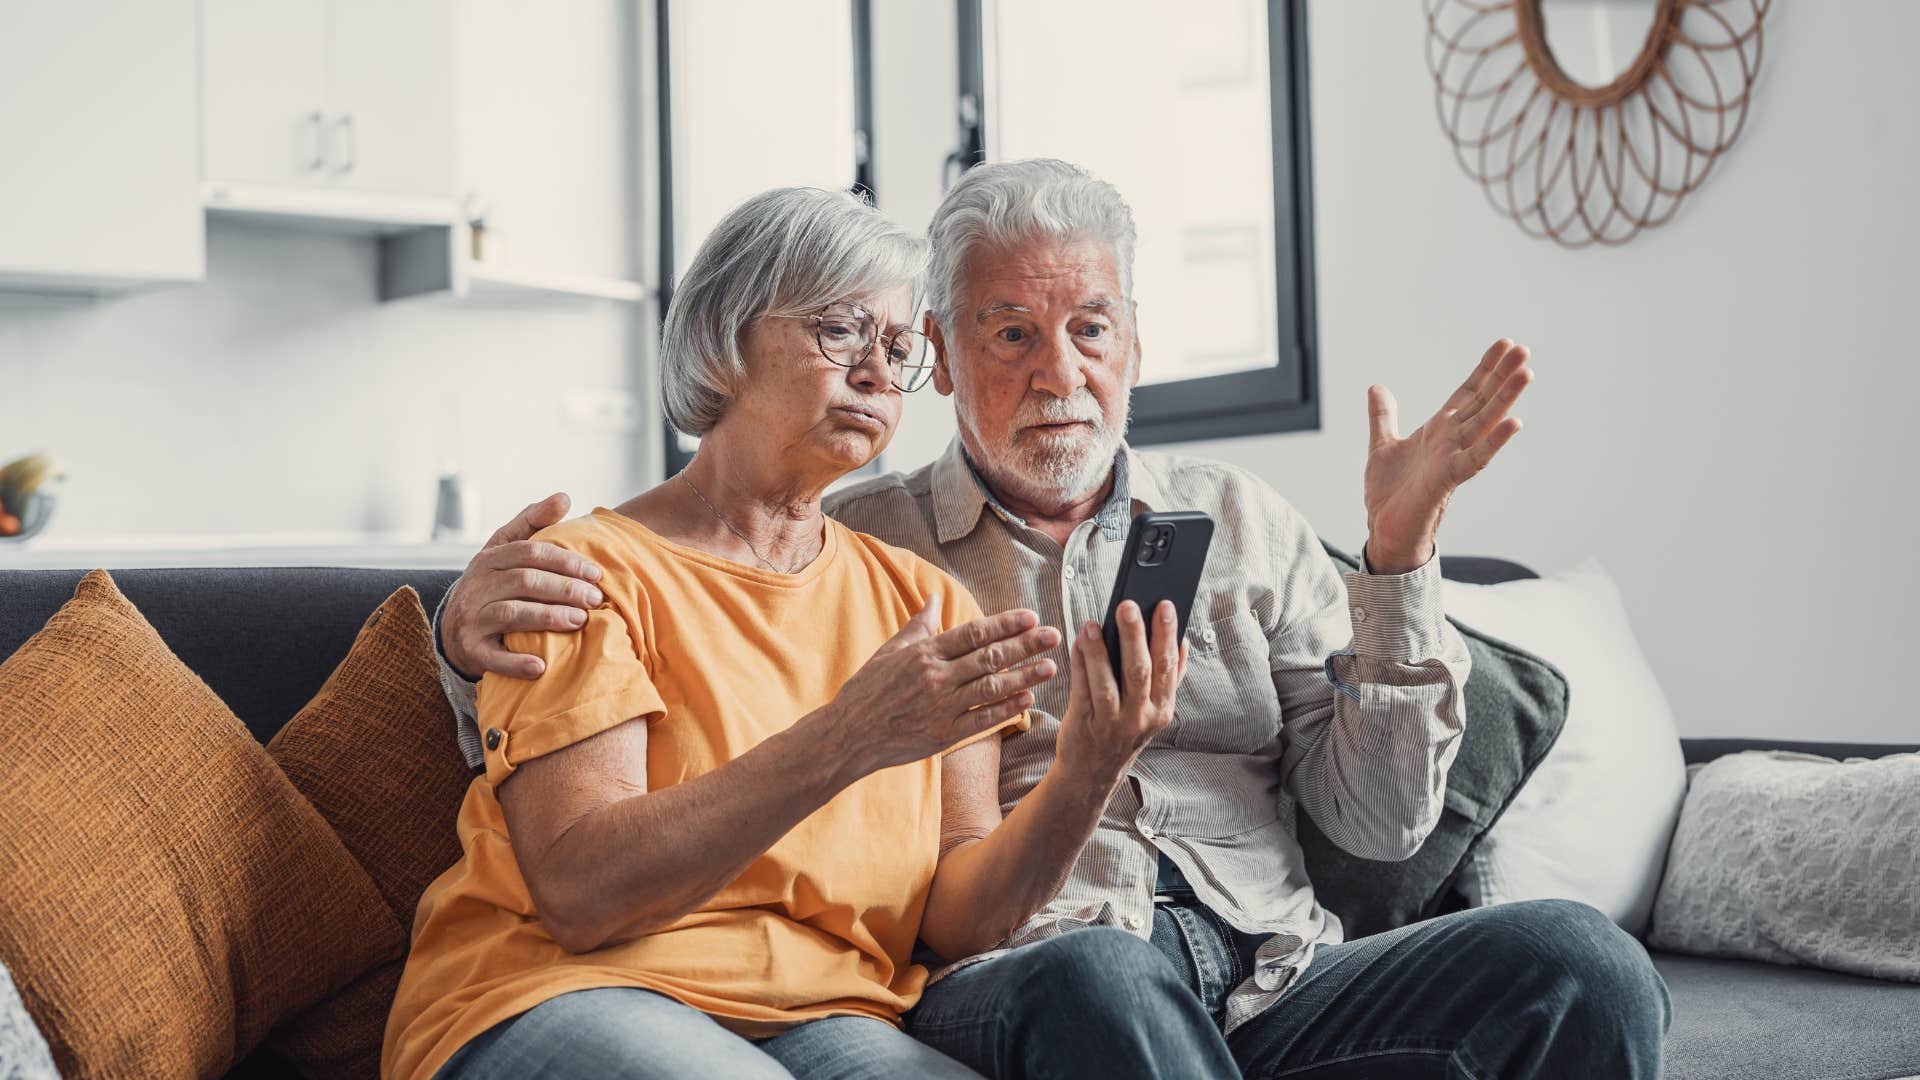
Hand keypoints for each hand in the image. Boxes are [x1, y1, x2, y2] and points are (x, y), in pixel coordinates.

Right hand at [442, 493, 605, 679]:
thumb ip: (533, 522)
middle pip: (524, 581)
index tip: (595, 573)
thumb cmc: (493, 584)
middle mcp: (477, 586)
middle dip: (563, 589)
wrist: (456, 629)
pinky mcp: (471, 650)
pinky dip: (516, 663)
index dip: (565, 561)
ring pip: (512, 614)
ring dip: (549, 618)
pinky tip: (541, 666)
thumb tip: (565, 497)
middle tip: (595, 598)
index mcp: (489, 558)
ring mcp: (471, 619)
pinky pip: (493, 657)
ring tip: (581, 621)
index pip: (530, 552)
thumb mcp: (505, 549)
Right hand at [815, 595, 1061, 775]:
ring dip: (1024, 676)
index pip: (973, 633)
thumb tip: (935, 598)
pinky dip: (1006, 709)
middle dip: (1025, 645)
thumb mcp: (891, 650)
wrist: (848, 734)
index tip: (1031, 617)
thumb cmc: (869, 690)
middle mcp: (935, 676)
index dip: (1005, 624)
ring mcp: (941, 706)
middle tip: (1054, 635)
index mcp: (924, 652)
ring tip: (1050, 667)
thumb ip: (919, 625)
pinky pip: (982, 719)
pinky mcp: (943, 734)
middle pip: (989, 657)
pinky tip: (1028, 699)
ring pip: (991, 687)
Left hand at [1056, 600, 1187, 785]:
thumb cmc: (1124, 734)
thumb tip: (1183, 642)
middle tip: (1128, 605)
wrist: (1092, 773)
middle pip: (1139, 671)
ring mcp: (1111, 723)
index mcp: (1162, 709)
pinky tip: (1079, 642)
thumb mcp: (1154, 712)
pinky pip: (1081, 688)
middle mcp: (1139, 717)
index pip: (1167, 667)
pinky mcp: (1083, 723)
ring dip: (1100, 650)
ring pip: (1107, 681)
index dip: (1167, 635)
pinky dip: (1080, 663)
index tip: (1165, 605)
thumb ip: (1171, 679)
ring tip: (1094, 623)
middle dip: (1135, 636)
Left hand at [1363, 339, 1532, 572]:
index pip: (1468, 392)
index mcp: (1439, 430)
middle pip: (1482, 401)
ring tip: (1526, 373)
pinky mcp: (1448, 479)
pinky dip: (1494, 441)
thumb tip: (1377, 387)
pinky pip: (1476, 458)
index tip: (1503, 344)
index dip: (1484, 369)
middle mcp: (1452, 440)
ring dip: (1505, 398)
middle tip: (1524, 349)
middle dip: (1502, 375)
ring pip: (1485, 423)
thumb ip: (1383, 416)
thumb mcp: (1382, 445)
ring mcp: (1453, 458)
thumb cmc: (1390, 493)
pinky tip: (1514, 422)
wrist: (1383, 529)